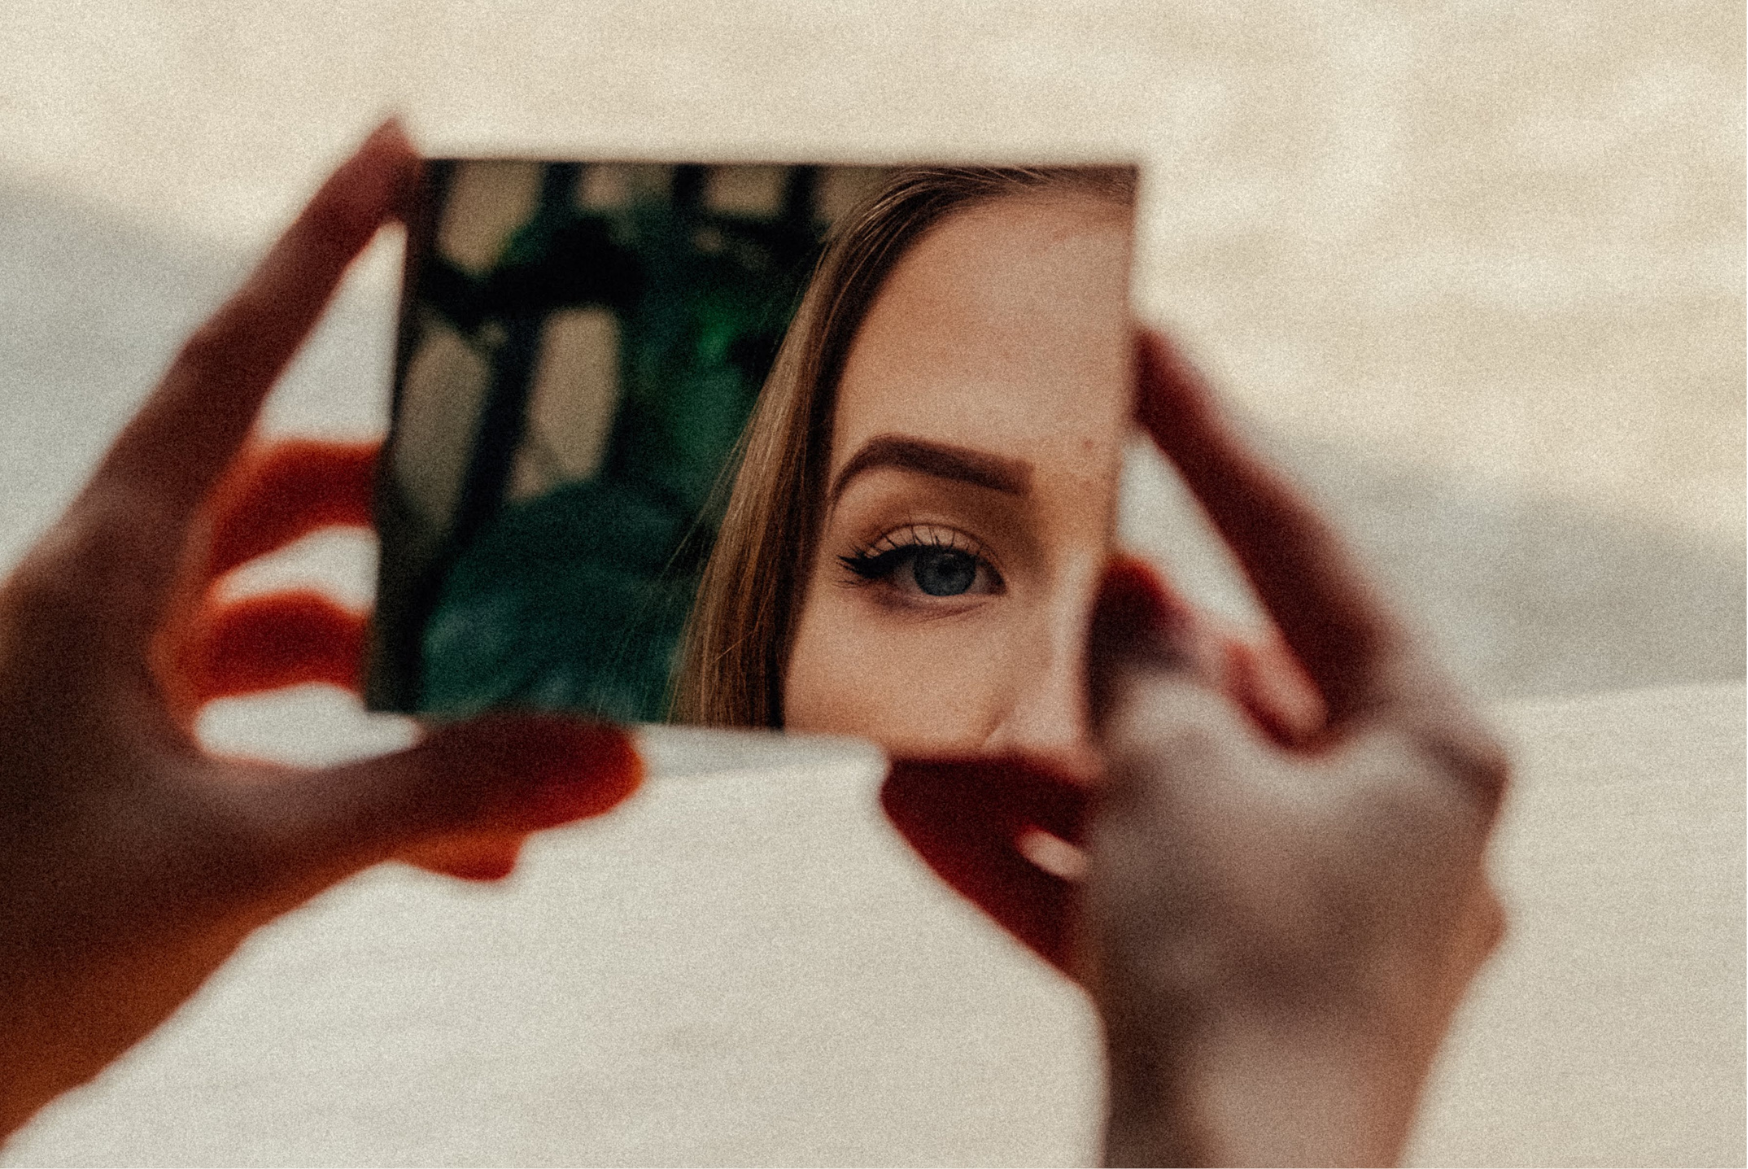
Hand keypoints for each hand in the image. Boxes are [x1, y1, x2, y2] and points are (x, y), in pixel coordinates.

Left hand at [0, 123, 639, 1137]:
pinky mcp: (133, 767)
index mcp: (105, 571)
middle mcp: (109, 603)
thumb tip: (609, 762)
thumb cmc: (5, 949)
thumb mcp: (242, 859)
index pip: (233, 364)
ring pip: (296, 629)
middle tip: (523, 518)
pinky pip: (279, 737)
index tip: (394, 152)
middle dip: (416, 517)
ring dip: (410, 678)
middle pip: (288, 496)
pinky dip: (373, 775)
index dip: (316, 248)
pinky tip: (467, 855)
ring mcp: (118, 686)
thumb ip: (434, 799)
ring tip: (525, 745)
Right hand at [882, 330, 1506, 1165]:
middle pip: (1216, 687)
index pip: (1305, 553)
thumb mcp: (1176, 775)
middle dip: (1082, 648)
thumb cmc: (1240, 981)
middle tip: (992, 563)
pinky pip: (1117, 890)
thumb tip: (1124, 595)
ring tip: (909, 702)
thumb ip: (1144, 666)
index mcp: (1430, 747)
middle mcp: (1386, 824)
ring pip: (1148, 797)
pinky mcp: (1227, 988)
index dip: (1213, 440)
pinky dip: (1029, 853)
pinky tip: (906, 807)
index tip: (1142, 343)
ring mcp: (1306, 913)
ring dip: (1027, 758)